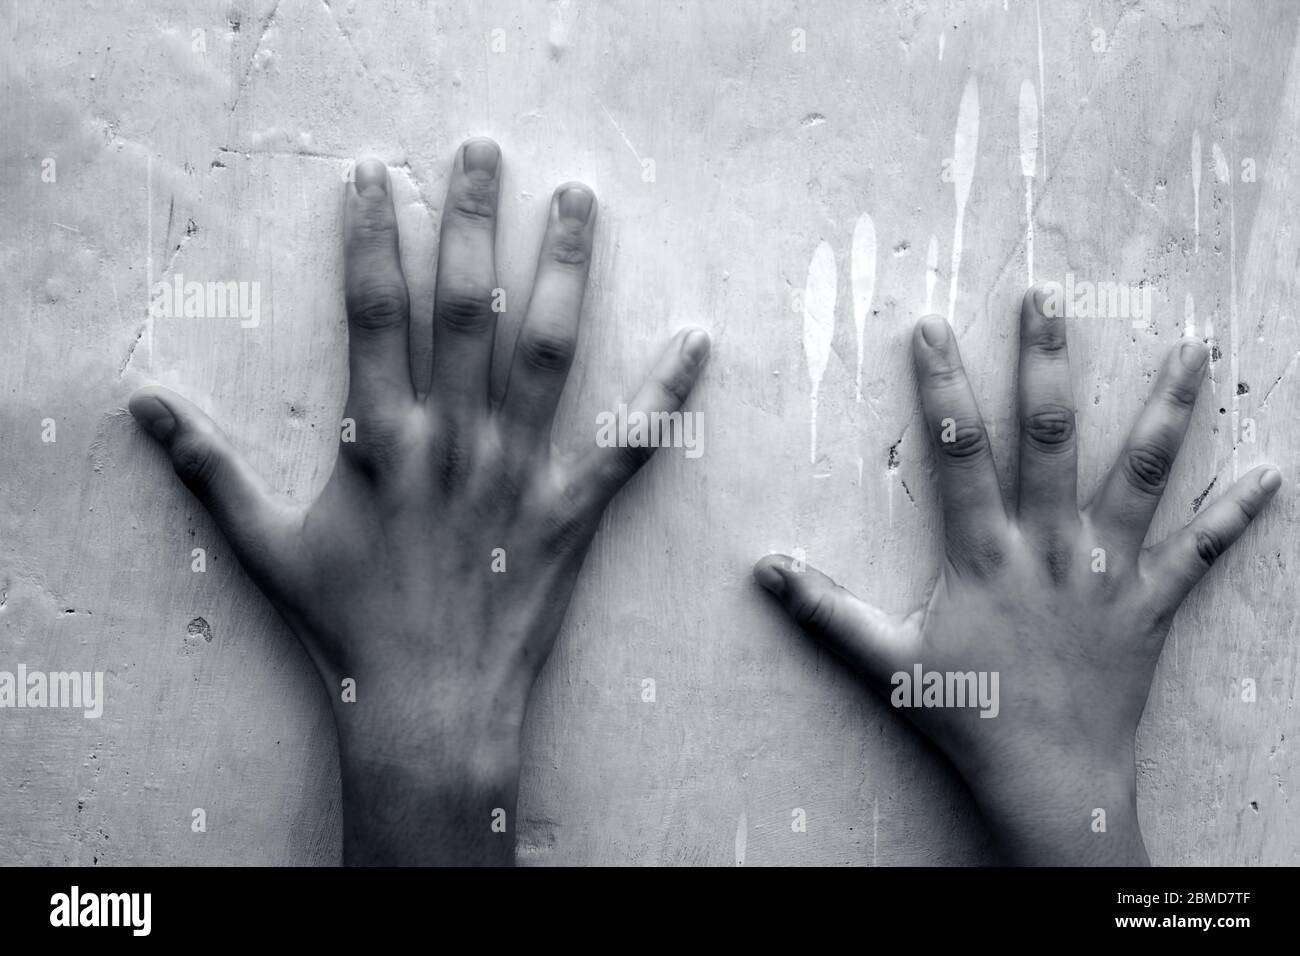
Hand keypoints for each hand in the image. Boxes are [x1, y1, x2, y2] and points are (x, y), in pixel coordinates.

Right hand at [129, 139, 709, 863]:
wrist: (426, 710)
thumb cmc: (347, 626)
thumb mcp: (266, 546)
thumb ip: (210, 471)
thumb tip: (146, 408)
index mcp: (381, 440)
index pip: (373, 313)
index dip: (371, 237)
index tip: (377, 172)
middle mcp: (453, 441)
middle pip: (465, 308)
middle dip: (471, 221)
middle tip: (484, 149)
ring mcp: (518, 475)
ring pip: (545, 354)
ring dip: (562, 271)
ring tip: (579, 200)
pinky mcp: (569, 516)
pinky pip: (625, 449)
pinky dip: (663, 398)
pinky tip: (697, 341)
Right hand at [754, 289, 1279, 864]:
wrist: (1048, 777)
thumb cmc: (968, 715)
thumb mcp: (887, 661)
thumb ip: (826, 610)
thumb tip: (765, 569)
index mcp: (985, 554)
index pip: (960, 454)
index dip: (943, 388)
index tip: (934, 328)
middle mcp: (1050, 548)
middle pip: (1049, 440)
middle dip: (1045, 365)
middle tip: (1049, 300)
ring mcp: (1108, 571)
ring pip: (1139, 477)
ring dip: (1164, 411)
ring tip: (1189, 349)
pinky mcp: (1151, 602)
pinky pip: (1200, 552)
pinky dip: (1235, 512)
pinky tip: (1271, 473)